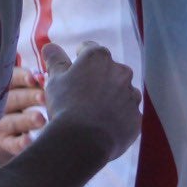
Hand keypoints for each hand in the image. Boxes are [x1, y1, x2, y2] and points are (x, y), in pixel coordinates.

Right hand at [0, 64, 47, 165]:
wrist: (20, 142)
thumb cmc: (29, 107)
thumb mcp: (32, 89)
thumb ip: (39, 74)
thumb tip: (52, 48)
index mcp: (12, 88)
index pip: (13, 78)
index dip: (23, 77)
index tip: (38, 77)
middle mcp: (3, 105)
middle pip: (13, 98)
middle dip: (29, 96)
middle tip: (45, 97)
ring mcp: (2, 126)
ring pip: (11, 121)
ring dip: (26, 119)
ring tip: (41, 119)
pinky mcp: (3, 146)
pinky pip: (10, 144)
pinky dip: (19, 143)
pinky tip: (30, 141)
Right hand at [39, 42, 140, 164]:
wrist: (82, 141)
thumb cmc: (65, 106)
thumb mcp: (55, 80)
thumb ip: (55, 60)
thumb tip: (49, 45)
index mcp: (99, 57)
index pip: (89, 50)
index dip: (78, 61)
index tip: (72, 74)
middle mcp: (120, 71)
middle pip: (108, 71)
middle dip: (97, 80)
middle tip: (81, 98)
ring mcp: (132, 93)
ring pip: (121, 91)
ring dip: (111, 98)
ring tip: (93, 114)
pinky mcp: (136, 115)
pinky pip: (127, 113)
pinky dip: (118, 118)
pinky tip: (103, 127)